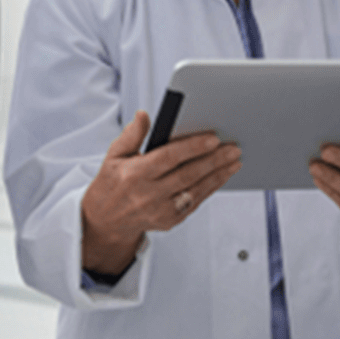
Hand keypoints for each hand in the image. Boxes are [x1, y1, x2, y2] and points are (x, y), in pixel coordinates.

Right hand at [81, 110, 242, 274]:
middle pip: (188, 174)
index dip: (192, 147)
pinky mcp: (170, 221)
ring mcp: (161, 211)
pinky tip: (221, 176)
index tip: (213, 138)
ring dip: (218, 175)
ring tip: (234, 161)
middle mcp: (149, 195)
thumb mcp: (113, 156)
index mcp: (135, 174)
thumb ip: (131, 135)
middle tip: (232, 148)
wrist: (105, 222)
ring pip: (196, 190)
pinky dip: (210, 189)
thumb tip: (144, 115)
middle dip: (214, 160)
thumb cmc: (111, 184)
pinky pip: (195, 203)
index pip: (168, 158)